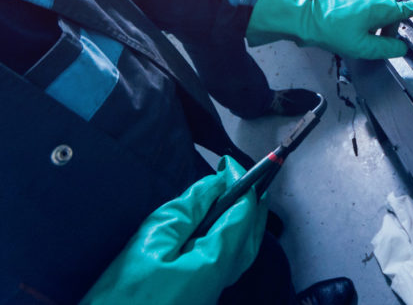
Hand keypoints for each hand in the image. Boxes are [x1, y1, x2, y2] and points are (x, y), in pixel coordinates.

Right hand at [81, 157, 266, 304]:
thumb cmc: (121, 302)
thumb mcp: (149, 245)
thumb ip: (185, 212)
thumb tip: (214, 185)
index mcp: (216, 261)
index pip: (243, 211)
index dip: (240, 182)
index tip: (227, 163)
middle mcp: (223, 277)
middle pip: (252, 231)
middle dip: (250, 200)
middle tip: (236, 175)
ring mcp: (214, 290)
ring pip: (243, 248)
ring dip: (242, 219)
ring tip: (229, 196)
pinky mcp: (201, 296)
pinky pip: (228, 260)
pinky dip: (229, 236)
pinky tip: (213, 230)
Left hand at [246, 0, 412, 58]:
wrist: (305, 17)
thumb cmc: (331, 29)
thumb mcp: (363, 47)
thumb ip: (385, 48)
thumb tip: (400, 48)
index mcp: (379, 9)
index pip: (405, 9)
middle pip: (391, 13)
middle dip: (389, 28)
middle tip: (379, 43)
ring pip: (377, 12)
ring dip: (376, 25)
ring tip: (361, 38)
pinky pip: (365, 9)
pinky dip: (365, 20)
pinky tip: (352, 30)